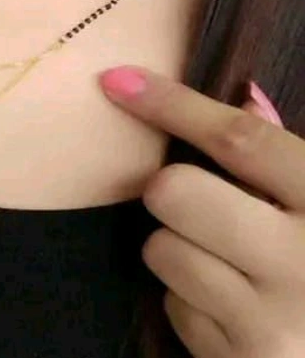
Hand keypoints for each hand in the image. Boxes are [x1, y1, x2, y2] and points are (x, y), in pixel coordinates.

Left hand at [98, 66, 304, 357]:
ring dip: (179, 250)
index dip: (171, 104)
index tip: (116, 80)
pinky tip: (230, 309)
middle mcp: (302, 263)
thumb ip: (287, 155)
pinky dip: (189, 300)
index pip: (239, 139)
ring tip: (226, 266)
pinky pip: (173, 304)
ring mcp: (269, 321)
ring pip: (161, 249)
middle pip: (174, 191)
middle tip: (197, 204)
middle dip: (170, 191)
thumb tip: (244, 96)